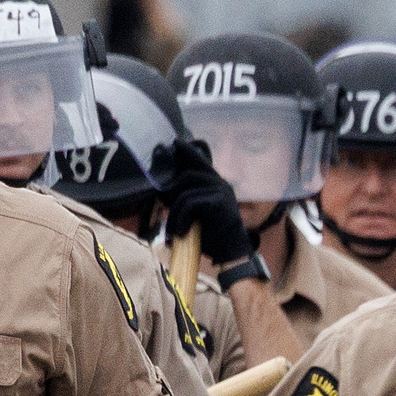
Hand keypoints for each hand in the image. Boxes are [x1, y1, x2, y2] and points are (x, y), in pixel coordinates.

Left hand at [156, 137, 255, 272]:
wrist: (231, 253)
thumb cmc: (213, 235)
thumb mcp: (197, 213)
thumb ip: (187, 198)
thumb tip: (163, 191)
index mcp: (216, 183)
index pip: (199, 160)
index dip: (186, 150)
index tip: (175, 142)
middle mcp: (220, 182)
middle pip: (186, 175)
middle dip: (170, 191)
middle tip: (163, 206)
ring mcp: (220, 190)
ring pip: (184, 193)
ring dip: (174, 214)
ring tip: (173, 232)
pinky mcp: (217, 201)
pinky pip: (189, 204)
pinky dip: (181, 220)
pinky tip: (181, 233)